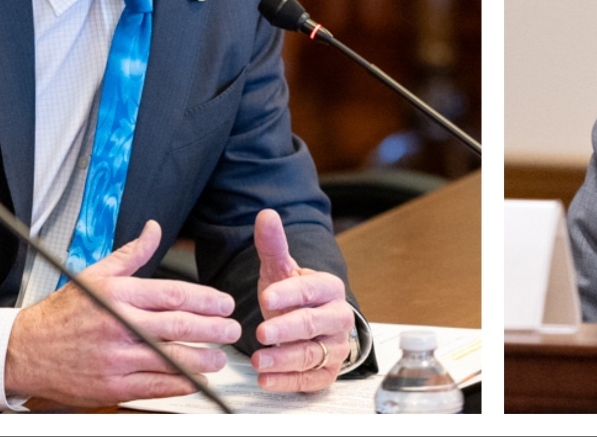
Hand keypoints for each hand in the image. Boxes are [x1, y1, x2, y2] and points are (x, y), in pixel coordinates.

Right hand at [4, 220, 240, 407]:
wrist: (25, 350)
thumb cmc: (62, 313)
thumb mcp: (95, 274)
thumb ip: (131, 255)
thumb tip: (154, 229)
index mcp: (117, 294)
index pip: (172, 293)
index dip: (205, 299)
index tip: (224, 303)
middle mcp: (118, 324)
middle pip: (177, 325)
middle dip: (212, 328)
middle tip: (232, 329)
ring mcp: (114, 357)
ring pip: (169, 358)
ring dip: (202, 359)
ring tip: (220, 358)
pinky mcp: (110, 385)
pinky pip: (153, 385)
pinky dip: (178, 383)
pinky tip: (195, 379)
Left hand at [249, 208, 353, 391]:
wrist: (311, 326)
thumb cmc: (295, 297)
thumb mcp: (281, 271)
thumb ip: (274, 246)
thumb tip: (266, 215)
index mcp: (329, 289)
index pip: (311, 290)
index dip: (289, 294)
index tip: (267, 297)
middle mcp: (338, 318)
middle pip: (314, 324)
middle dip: (287, 329)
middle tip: (262, 332)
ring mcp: (335, 347)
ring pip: (312, 355)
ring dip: (283, 359)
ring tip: (258, 361)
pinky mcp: (328, 372)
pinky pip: (310, 380)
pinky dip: (287, 382)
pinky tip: (266, 380)